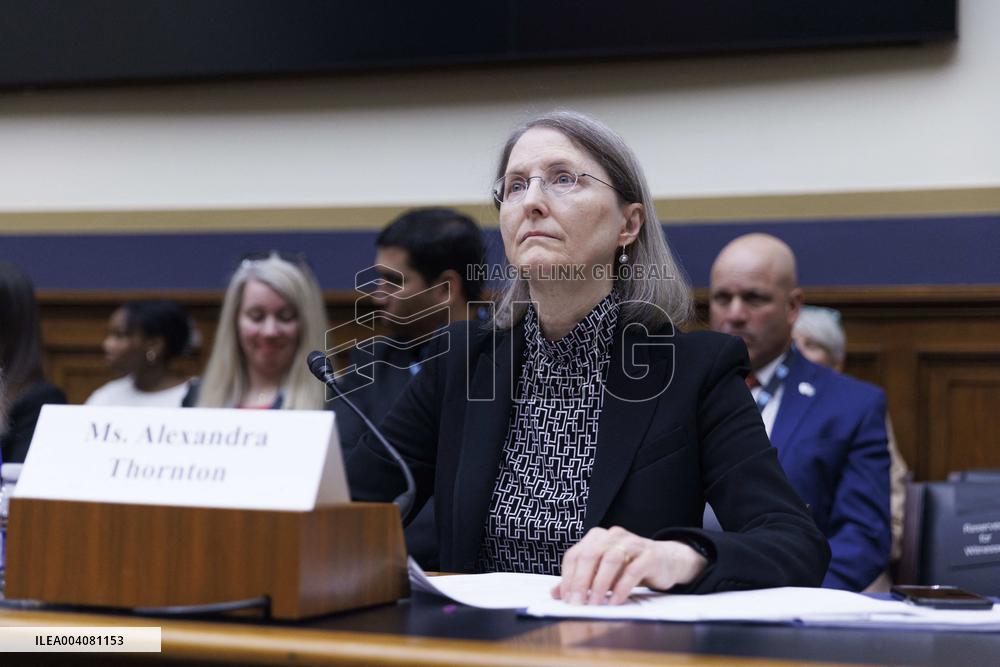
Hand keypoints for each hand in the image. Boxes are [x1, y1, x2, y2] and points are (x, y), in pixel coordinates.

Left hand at [553, 526, 707, 605]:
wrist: (666, 561)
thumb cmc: (629, 566)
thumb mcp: (602, 572)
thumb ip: (580, 580)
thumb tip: (555, 594)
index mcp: (597, 537)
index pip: (575, 555)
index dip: (568, 577)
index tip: (566, 599)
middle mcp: (612, 536)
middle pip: (590, 555)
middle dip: (580, 581)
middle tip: (577, 603)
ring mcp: (632, 543)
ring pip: (611, 560)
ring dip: (600, 584)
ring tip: (595, 604)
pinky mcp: (650, 555)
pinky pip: (633, 570)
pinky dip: (621, 587)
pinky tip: (615, 601)